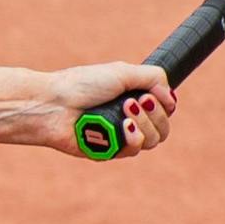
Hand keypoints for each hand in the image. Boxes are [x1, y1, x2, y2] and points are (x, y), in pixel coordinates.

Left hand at [46, 63, 176, 157]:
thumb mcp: (122, 71)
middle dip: (155, 114)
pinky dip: (133, 137)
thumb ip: (154, 77)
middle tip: (133, 101)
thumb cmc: (82, 85)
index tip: (154, 94)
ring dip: (144, 123)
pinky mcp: (107, 152)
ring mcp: (118, 137)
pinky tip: (124, 126)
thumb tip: (172, 97)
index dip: (166, 104)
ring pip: (153, 140)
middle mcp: (128, 119)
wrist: (53, 104)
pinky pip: (134, 150)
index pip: (166, 109)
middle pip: (164, 127)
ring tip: (124, 110)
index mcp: (132, 99)